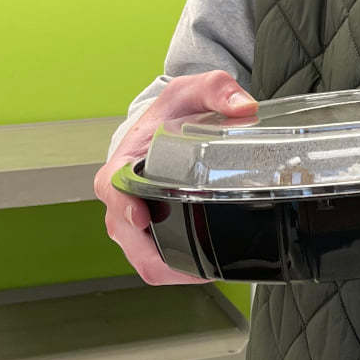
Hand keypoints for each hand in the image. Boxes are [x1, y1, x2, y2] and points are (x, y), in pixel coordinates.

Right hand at [94, 70, 257, 285]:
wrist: (162, 128)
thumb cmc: (170, 113)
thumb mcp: (191, 91)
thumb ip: (217, 89)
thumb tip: (246, 107)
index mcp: (120, 167)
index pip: (113, 191)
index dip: (124, 208)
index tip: (141, 216)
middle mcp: (121, 201)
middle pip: (129, 240)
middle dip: (159, 258)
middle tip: (200, 268)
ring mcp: (133, 222)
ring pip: (145, 260)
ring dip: (173, 270)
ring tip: (212, 270)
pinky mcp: (149, 234)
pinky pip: (159, 262)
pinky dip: (180, 269)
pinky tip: (209, 266)